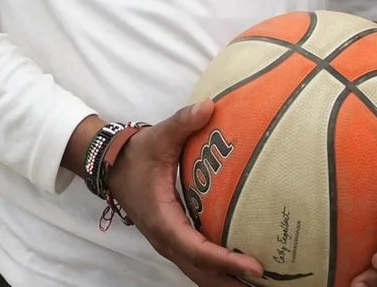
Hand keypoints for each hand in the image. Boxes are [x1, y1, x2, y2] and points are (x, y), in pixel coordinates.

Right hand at [105, 101, 264, 286]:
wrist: (110, 165)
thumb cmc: (136, 154)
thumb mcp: (158, 136)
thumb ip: (182, 122)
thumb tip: (209, 106)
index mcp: (163, 220)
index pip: (198, 250)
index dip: (227, 261)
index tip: (255, 267)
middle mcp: (165, 239)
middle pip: (201, 272)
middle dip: (231, 280)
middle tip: (266, 282)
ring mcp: (168, 242)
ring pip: (197, 272)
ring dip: (224, 278)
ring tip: (257, 281)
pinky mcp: (172, 238)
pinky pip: (195, 262)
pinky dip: (216, 269)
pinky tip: (238, 266)